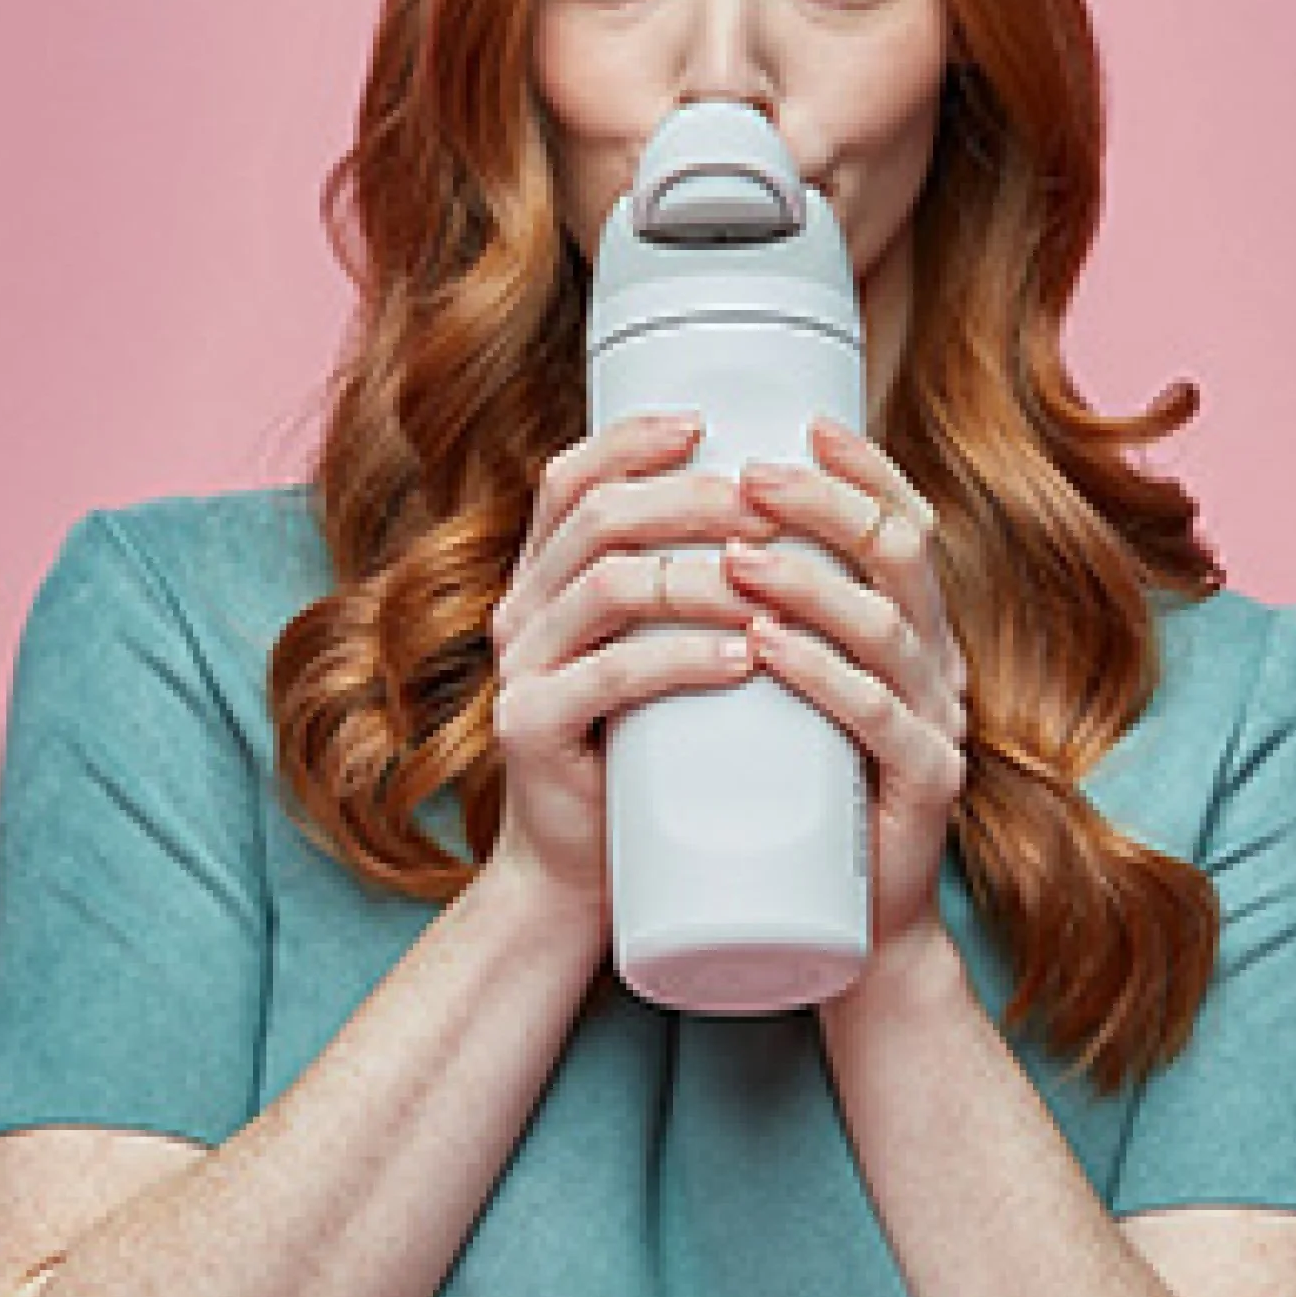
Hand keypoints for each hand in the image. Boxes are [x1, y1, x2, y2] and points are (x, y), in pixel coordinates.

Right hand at [485, 413, 780, 927]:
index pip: (571, 479)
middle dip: (690, 500)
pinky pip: (611, 676)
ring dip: (701, 576)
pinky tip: (744, 656)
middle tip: (768, 508)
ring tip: (772, 582)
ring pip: (609, 585)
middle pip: (598, 518)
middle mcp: (521, 611)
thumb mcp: (653, 651)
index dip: (632, 441)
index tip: (706, 424)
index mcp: (543, 578)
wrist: (584, 872)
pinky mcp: (532, 729)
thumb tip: (775, 510)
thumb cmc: (642, 754)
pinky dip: (684, 658)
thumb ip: (680, 587)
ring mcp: (520, 668)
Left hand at [726, 417, 969, 976]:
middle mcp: (938, 664)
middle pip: (902, 554)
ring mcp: (937, 725)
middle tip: (749, 479)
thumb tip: (690, 537)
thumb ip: (767, 623)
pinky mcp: (924, 788)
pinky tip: (766, 647)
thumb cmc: (798, 797)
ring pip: (887, 626)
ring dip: (808, 582)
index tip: (804, 426)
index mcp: (914, 630)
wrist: (841, 927)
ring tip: (735, 558)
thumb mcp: (786, 693)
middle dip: (826, 504)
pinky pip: (878, 717)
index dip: (865, 469)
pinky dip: (820, 673)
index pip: (908, 524)